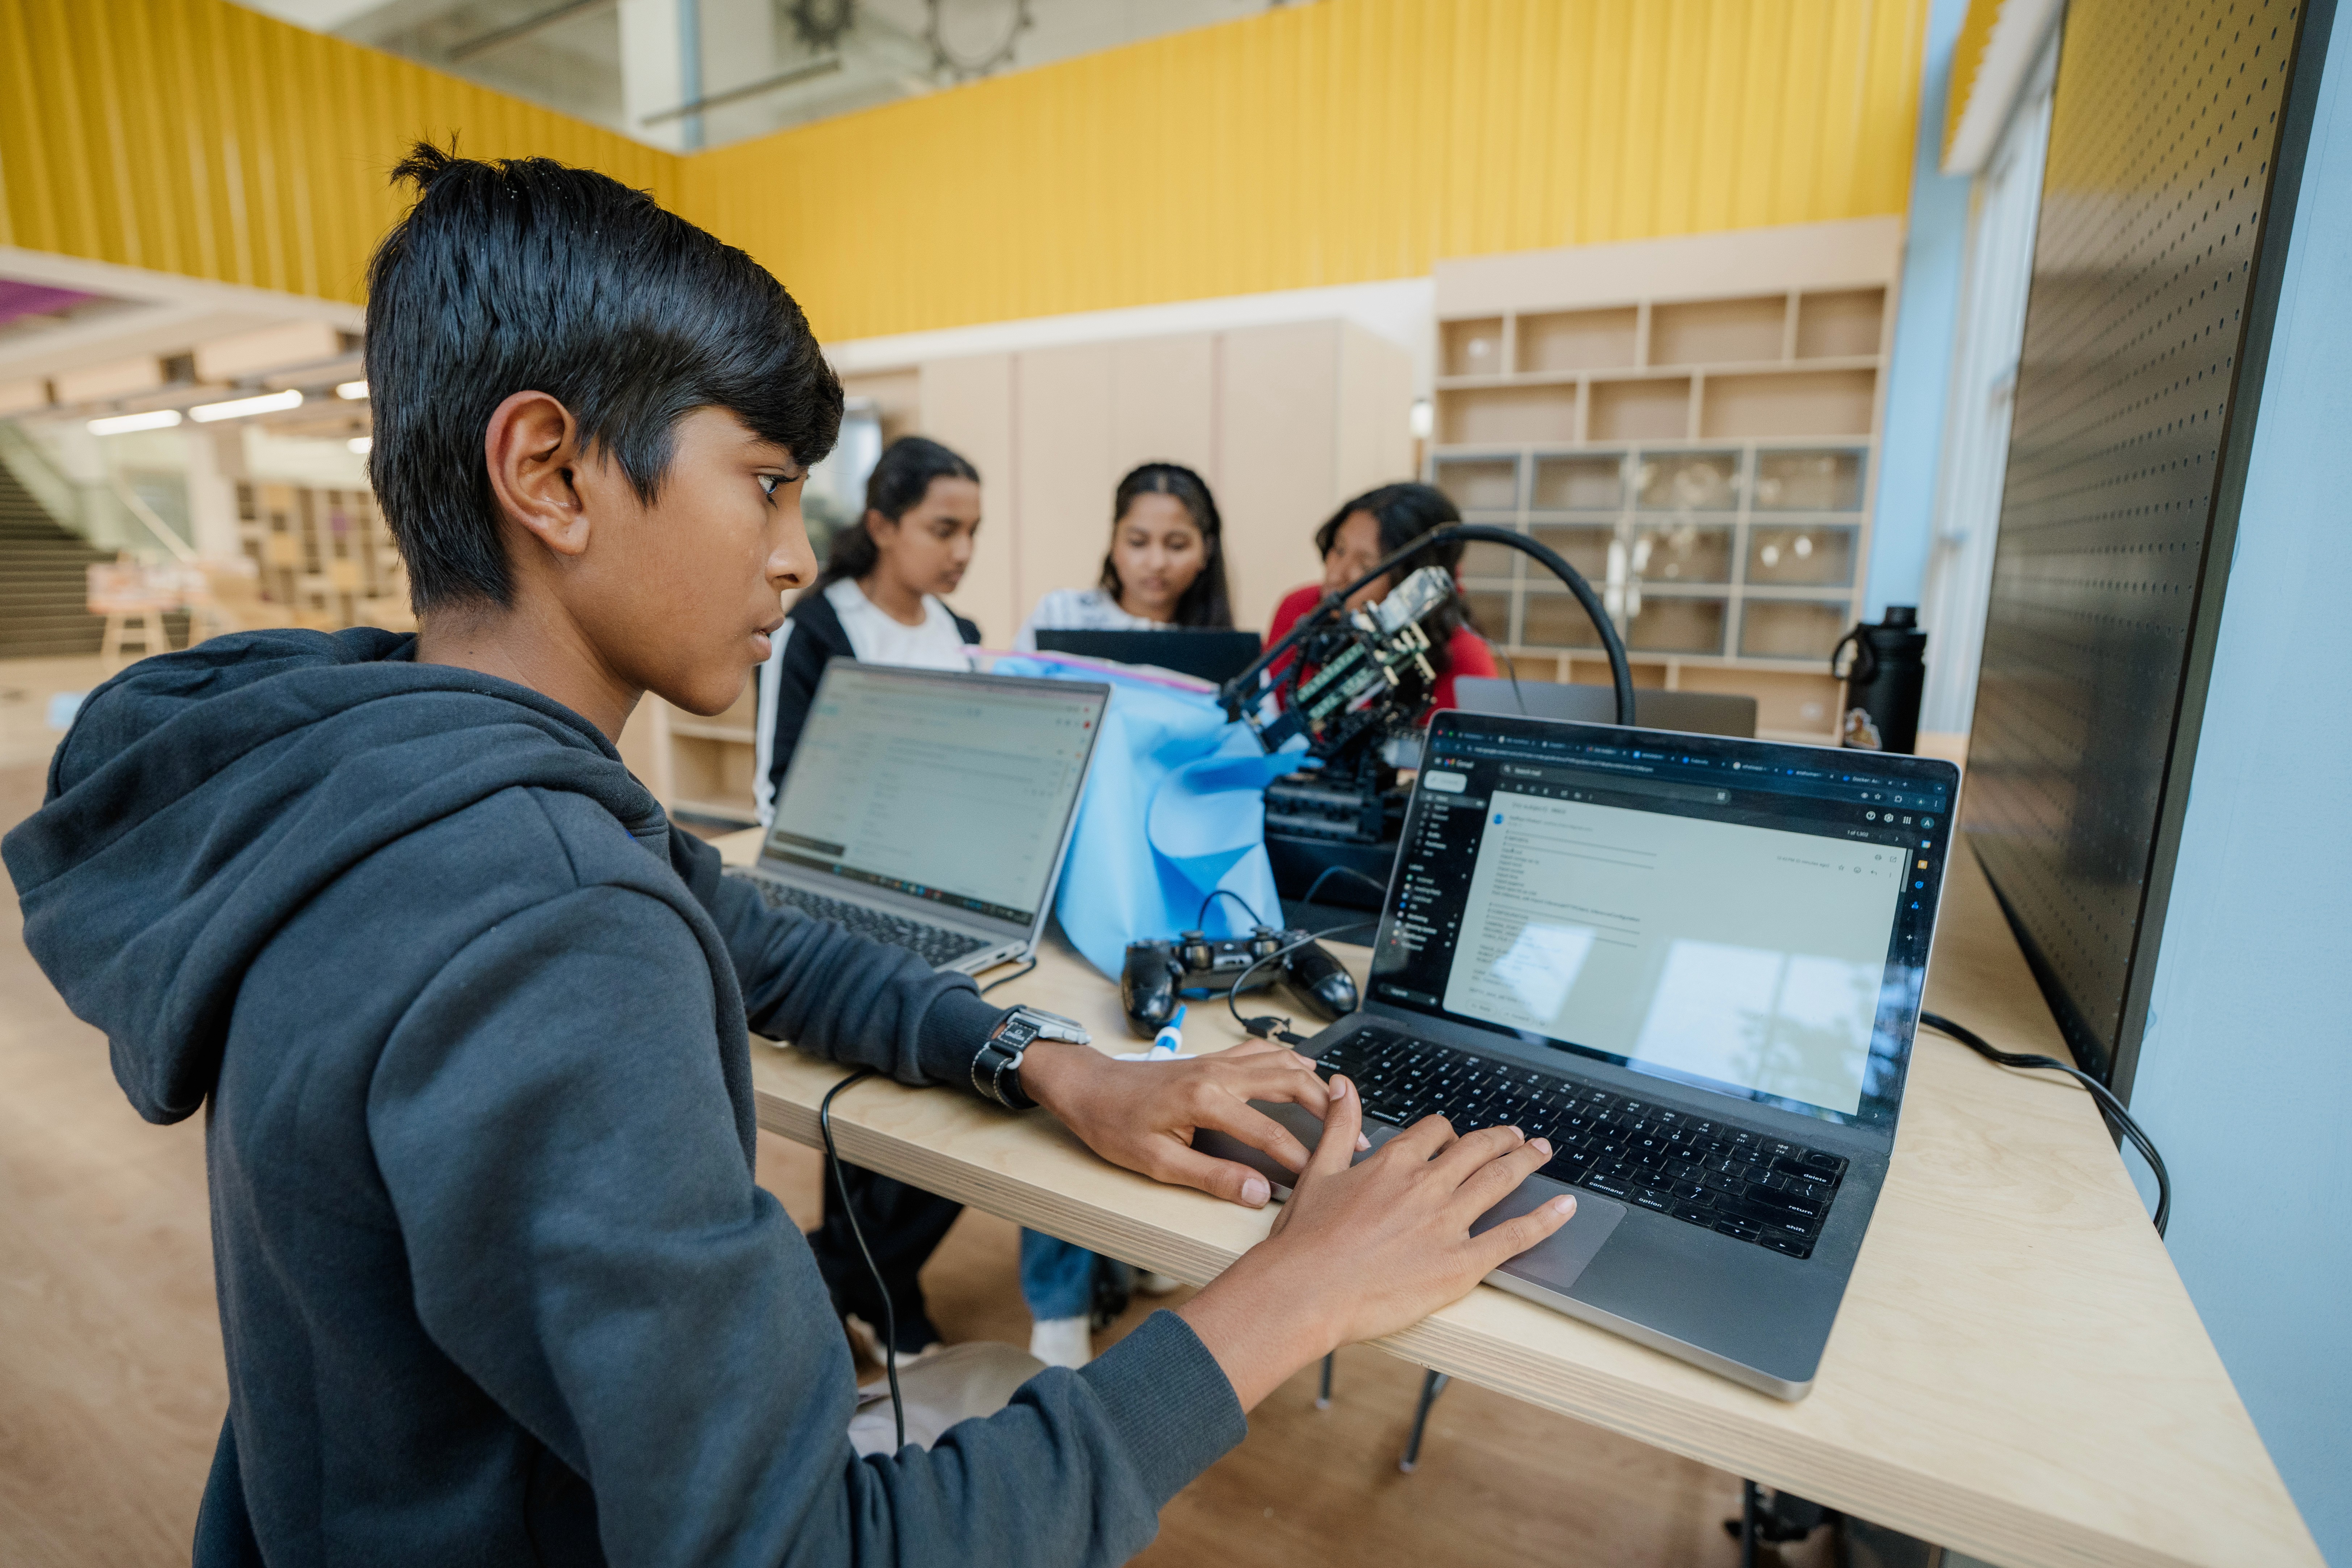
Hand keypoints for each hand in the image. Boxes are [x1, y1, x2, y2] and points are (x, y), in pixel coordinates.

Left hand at [1017, 1037, 1367, 1207]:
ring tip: (1341, 1105)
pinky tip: (1306, 1068)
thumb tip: (1257, 1194)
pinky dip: (1289, 1058)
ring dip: (1315, 1080)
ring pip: (1281, 1060)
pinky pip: (1261, 1050)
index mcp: (1206, 1100)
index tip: (1321, 1178)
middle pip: (1289, 1081)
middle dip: (1326, 1109)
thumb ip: (1212, 1178)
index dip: (1299, 1158)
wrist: (1088, 1088)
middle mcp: (1218, 1073)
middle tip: (1353, 1135)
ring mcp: (1217, 1060)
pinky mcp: (1212, 1058)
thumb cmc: (1115, 1126)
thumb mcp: (1157, 1163)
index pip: (1269, 1132)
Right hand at [1174, 1075, 1576, 1410]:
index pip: (1435, 1132)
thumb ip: (1339, 1126)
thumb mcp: (1318, 1171)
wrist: (1306, 1291)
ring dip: (1526, 1162)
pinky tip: (1565, 1207)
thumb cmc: (1305, 1241)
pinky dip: (1545, 1220)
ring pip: (1499, 1180)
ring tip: (1541, 1153)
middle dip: (1501, 1139)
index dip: (1449, 1133)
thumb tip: (1344, 1086)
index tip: (1456, 1137)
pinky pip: (1513, 1236)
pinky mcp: (1461, 1263)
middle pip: (1477, 1149)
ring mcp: (1447, 1223)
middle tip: (1518, 1137)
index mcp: (1394, 1162)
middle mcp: (1427, 1186)